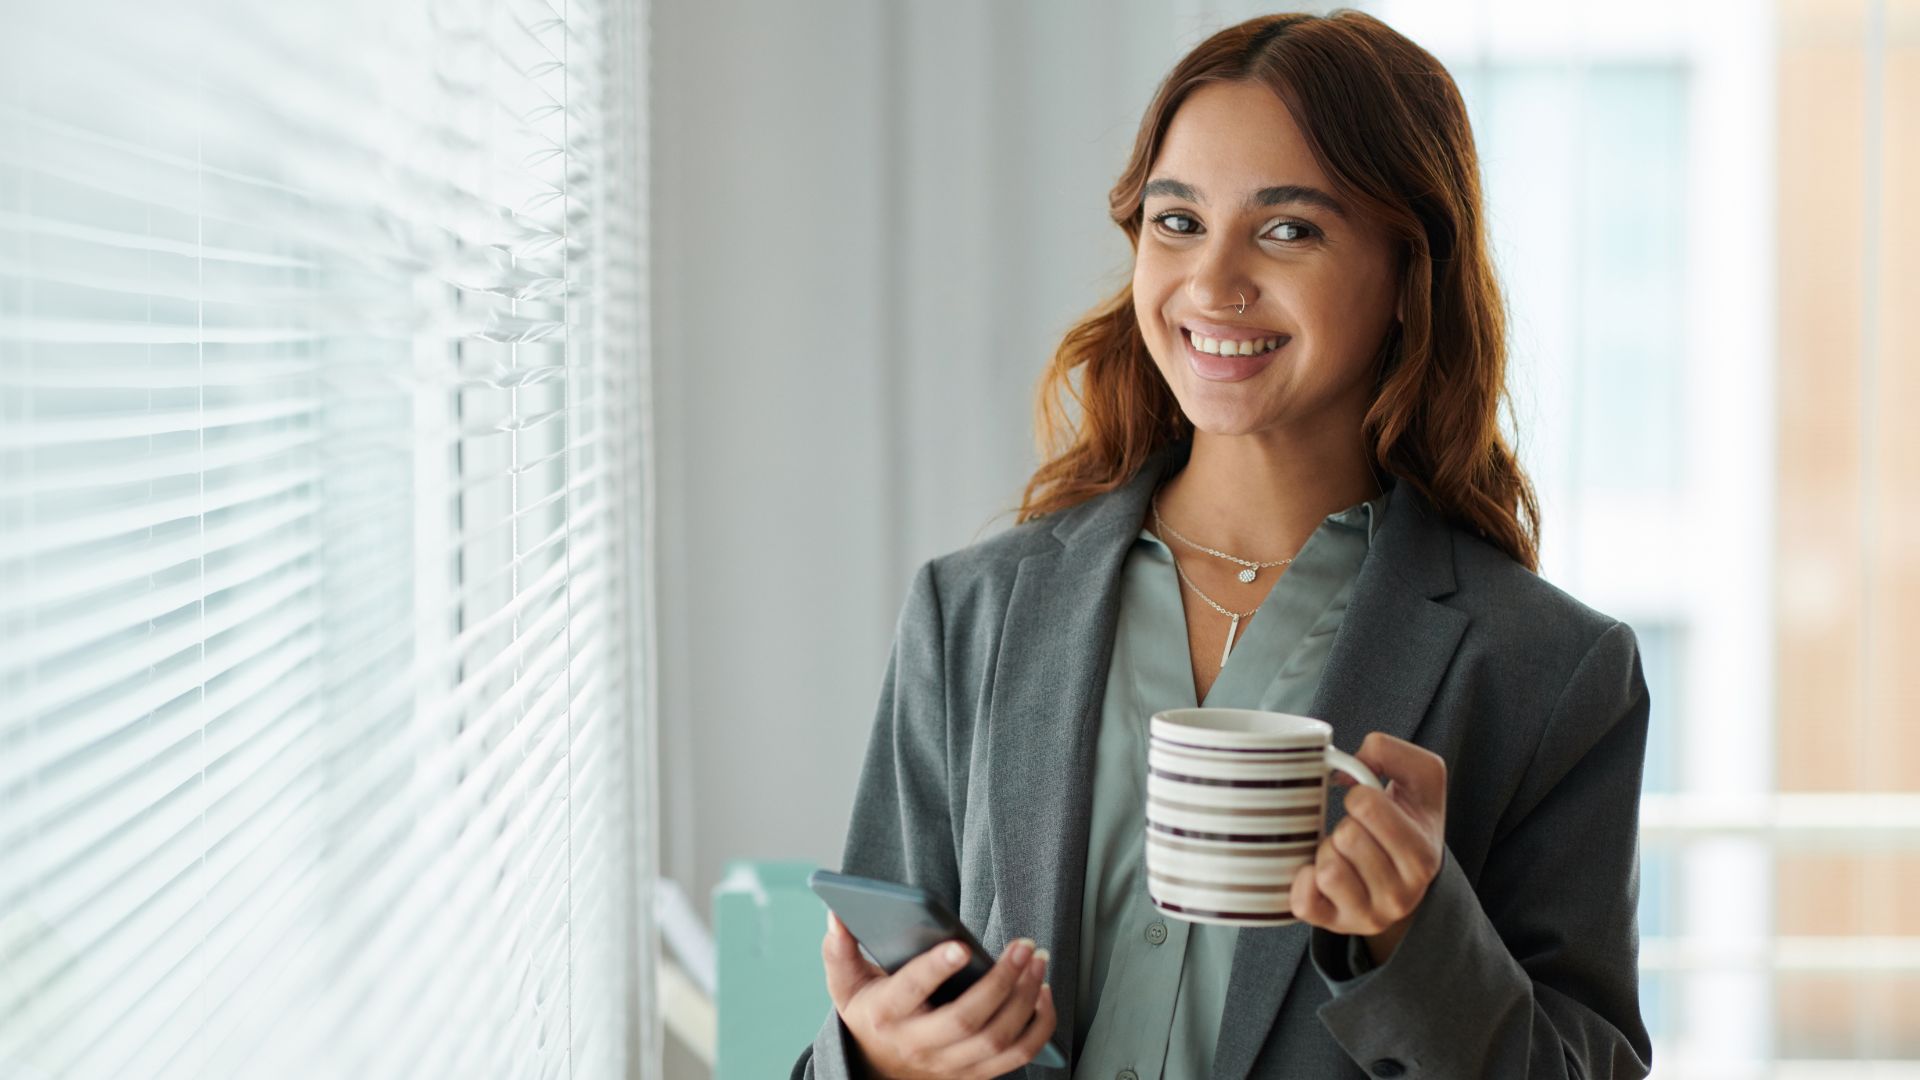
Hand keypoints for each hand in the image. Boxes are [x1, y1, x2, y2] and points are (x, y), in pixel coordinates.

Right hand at [821, 909, 1056, 1078]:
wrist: (878, 1067)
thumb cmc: (869, 1012)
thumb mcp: (844, 983)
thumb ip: (839, 949)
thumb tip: (836, 914)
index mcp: (886, 1015)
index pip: (912, 993)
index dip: (936, 970)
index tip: (961, 945)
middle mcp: (919, 1045)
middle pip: (966, 1019)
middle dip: (1001, 981)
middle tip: (1024, 946)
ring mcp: (950, 1065)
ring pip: (997, 1039)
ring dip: (1025, 999)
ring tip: (1037, 961)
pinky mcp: (975, 1073)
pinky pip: (1017, 1056)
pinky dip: (1038, 1026)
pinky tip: (1044, 992)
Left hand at [1290, 731, 1446, 964]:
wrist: (1405, 878)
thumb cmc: (1406, 819)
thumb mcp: (1419, 778)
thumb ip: (1390, 751)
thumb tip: (1343, 770)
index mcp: (1423, 854)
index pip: (1368, 806)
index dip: (1359, 795)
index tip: (1368, 804)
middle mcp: (1402, 893)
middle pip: (1346, 836)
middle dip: (1344, 824)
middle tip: (1357, 833)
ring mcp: (1369, 915)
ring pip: (1326, 869)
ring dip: (1325, 852)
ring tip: (1342, 853)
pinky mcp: (1335, 926)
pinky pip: (1304, 902)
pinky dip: (1302, 881)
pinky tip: (1316, 872)